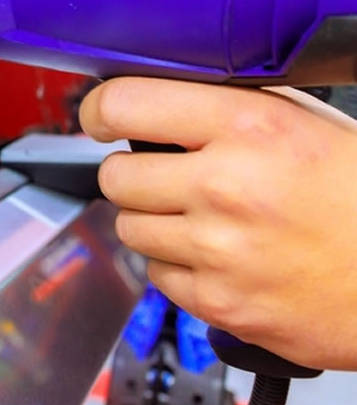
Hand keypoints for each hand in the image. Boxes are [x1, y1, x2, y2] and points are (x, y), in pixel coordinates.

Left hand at [80, 78, 356, 370]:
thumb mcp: (307, 124)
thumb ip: (230, 110)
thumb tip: (161, 101)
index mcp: (248, 127)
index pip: (126, 102)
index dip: (99, 109)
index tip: (98, 116)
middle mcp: (225, 186)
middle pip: (116, 175)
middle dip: (133, 174)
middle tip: (164, 177)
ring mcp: (219, 250)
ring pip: (130, 227)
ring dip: (153, 222)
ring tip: (200, 219)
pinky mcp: (221, 302)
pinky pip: (158, 276)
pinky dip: (178, 267)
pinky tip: (217, 256)